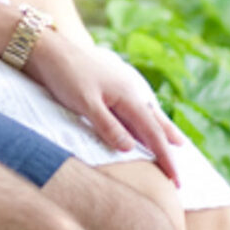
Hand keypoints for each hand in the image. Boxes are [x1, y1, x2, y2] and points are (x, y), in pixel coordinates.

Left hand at [25, 34, 186, 183]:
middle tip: (179, 173)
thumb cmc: (66, 75)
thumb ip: (108, 126)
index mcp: (128, 96)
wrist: (50, 49)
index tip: (176, 180)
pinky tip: (145, 120)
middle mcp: (130, 92)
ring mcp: (122, 88)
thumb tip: (131, 148)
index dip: (165, 158)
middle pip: (156, 124)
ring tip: (178, 142)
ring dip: (163, 130)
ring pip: (148, 114)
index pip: (152, 133)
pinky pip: (136, 108)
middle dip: (169, 148)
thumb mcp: (85, 103)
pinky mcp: (111, 87)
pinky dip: (146, 120)